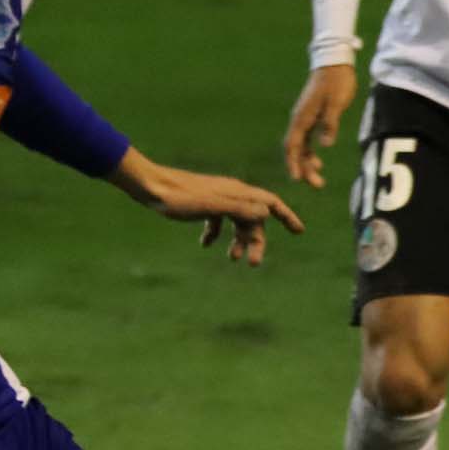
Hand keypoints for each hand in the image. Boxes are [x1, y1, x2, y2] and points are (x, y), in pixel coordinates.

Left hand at [120, 154, 303, 265]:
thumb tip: (266, 214)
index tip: (298, 232)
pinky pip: (217, 221)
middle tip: (254, 264)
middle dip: (256, 241)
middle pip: (254, 219)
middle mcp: (231, 193)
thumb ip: (239, 209)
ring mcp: (217, 198)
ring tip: (231, 259)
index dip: (286, 216)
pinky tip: (205, 245)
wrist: (149, 185)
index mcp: (237, 192)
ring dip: (237, 241)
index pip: (270, 203)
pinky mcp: (202, 204)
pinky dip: (216, 234)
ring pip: (236, 222)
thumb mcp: (212, 206)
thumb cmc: (179, 197)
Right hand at [284, 62, 357, 187]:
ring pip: (301, 147)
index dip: (294, 163)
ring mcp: (305, 119)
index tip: (297, 179)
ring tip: (318, 179)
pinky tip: (318, 163)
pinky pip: (306, 140)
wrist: (335, 64)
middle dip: (303, 168)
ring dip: (307, 163)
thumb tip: (325, 145)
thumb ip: (330, 124)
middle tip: (317, 184)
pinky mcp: (312, 117)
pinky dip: (310, 153)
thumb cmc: (336, 82)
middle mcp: (299, 120)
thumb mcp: (336, 103)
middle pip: (296, 150)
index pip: (293, 145)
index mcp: (302, 118)